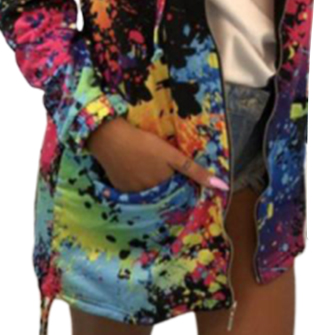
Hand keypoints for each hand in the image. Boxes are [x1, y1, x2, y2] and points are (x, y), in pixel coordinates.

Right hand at [87, 118, 229, 192]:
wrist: (110, 139)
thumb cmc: (143, 144)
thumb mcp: (172, 155)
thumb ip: (195, 172)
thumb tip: (223, 187)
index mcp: (164, 187)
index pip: (180, 191)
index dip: (183, 183)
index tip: (182, 177)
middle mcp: (150, 195)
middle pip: (164, 193)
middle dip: (167, 185)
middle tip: (160, 166)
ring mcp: (133, 194)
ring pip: (149, 193)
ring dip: (152, 185)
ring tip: (147, 166)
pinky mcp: (120, 189)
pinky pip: (133, 191)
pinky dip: (136, 183)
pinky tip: (134, 168)